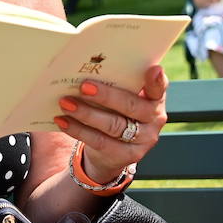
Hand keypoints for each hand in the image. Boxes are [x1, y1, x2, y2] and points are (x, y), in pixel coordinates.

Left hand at [54, 65, 168, 184]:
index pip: (159, 88)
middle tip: (83, 86)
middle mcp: (155, 119)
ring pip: (114, 125)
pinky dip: (78, 130)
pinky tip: (63, 121)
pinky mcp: (126, 156)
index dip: (157, 80)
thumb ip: (118, 84)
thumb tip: (89, 66)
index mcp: (155, 99)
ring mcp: (143, 140)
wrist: (112, 151)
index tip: (152, 69)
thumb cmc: (117, 112)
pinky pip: (100, 141)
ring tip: (66, 103)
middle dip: (106, 95)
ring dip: (87, 113)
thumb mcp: (123, 97)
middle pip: (131, 106)